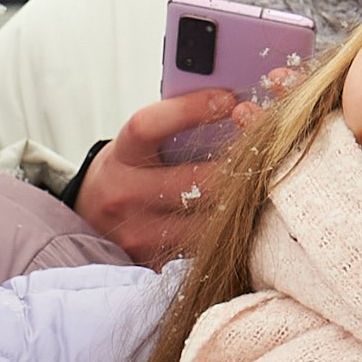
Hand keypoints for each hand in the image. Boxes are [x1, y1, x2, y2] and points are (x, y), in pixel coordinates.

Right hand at [74, 76, 286, 265]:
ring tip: (268, 179)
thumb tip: (233, 104)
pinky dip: (233, 228)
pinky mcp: (157, 261)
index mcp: (121, 155)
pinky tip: (251, 213)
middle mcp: (125, 195)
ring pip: (208, 219)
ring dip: (243, 200)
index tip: (228, 99)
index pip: (148, 127)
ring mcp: (141, 233)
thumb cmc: (130, 170)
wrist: (91, 218)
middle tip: (269, 145)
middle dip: (238, 163)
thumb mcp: (139, 144)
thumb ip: (175, 127)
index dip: (189, 111)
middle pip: (194, 182)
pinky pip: (207, 245)